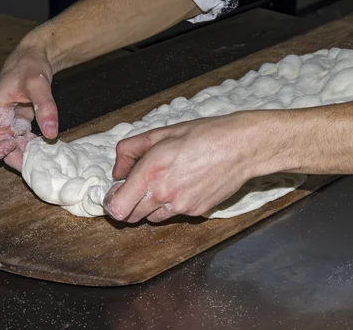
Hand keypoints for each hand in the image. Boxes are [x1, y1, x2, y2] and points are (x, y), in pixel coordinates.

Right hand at [0, 40, 58, 170]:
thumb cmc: (29, 65)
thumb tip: (51, 134)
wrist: (35, 58)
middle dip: (16, 159)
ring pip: (14, 149)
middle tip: (39, 161)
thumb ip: (45, 106)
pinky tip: (49, 146)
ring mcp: (10, 123)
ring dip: (27, 155)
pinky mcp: (22, 123)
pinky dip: (35, 147)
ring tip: (47, 156)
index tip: (12, 143)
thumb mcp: (38, 83)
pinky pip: (25, 141)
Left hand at [103, 113, 264, 222]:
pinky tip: (186, 185)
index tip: (117, 193)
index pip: (116, 208)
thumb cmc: (203, 135)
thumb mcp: (161, 133)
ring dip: (151, 206)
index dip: (112, 202)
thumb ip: (130, 151)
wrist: (240, 147)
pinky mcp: (197, 212)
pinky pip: (175, 215)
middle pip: (131, 217)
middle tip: (140, 186)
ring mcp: (181, 207)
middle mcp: (163, 194)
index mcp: (150, 172)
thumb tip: (117, 172)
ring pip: (153, 218)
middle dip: (130, 204)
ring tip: (166, 183)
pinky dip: (174, 205)